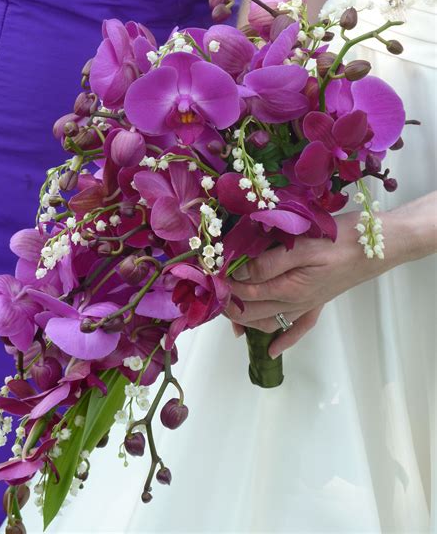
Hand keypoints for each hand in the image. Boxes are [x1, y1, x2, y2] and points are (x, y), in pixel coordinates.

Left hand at [226, 210, 405, 356]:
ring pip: (268, 320)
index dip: (224, 284)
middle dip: (228, 302)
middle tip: (211, 289)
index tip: (209, 273)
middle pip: (252, 309)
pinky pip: (299, 327)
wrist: (380, 245)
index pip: (246, 291)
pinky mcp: (317, 301)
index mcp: (289, 288)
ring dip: (245, 319)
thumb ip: (270, 263)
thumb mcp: (303, 246)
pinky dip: (284, 340)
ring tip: (226, 313)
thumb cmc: (343, 240)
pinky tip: (272, 350)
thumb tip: (241, 273)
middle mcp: (295, 302)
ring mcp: (307, 304)